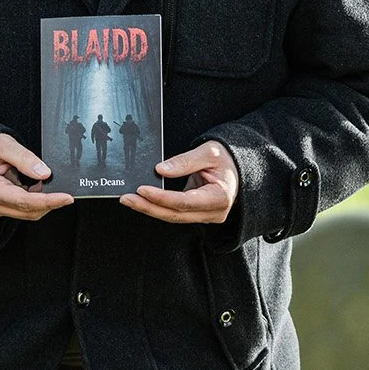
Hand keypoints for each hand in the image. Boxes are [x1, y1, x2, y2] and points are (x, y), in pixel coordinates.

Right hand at [0, 133, 73, 219]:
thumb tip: (44, 173)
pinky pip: (22, 210)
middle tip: (62, 190)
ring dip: (41, 202)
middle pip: (27, 211)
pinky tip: (36, 187)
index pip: (24, 201)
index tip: (66, 198)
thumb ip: (25, 158)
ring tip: (42, 182)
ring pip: (27, 213)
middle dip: (49, 202)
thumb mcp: (4, 144)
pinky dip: (34, 201)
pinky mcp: (0, 208)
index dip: (48, 201)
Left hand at [119, 140, 238, 223]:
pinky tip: (144, 201)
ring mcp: (206, 216)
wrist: (240, 167)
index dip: (161, 197)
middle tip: (127, 198)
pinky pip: (176, 213)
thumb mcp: (209, 152)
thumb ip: (185, 161)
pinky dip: (159, 207)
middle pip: (175, 214)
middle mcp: (214, 212)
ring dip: (150, 208)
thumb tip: (160, 170)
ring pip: (174, 217)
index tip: (142, 189)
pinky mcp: (199, 214)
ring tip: (130, 200)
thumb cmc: (228, 159)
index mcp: (219, 197)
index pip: (184, 202)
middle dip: (148, 207)